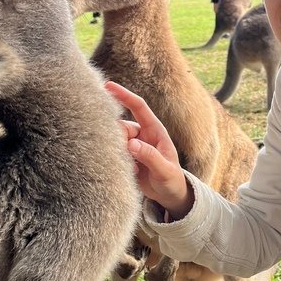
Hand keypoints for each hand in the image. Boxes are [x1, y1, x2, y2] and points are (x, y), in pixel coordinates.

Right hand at [105, 82, 193, 219]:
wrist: (170, 195)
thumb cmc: (172, 180)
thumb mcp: (165, 170)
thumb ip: (150, 156)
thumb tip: (131, 144)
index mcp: (155, 131)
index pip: (138, 107)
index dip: (124, 95)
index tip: (108, 86)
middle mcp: (142, 135)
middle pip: (121, 127)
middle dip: (119, 139)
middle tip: (129, 159)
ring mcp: (133, 146)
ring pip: (116, 140)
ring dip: (119, 154)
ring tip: (134, 170)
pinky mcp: (126, 157)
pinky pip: (114, 153)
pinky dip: (118, 162)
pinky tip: (131, 174)